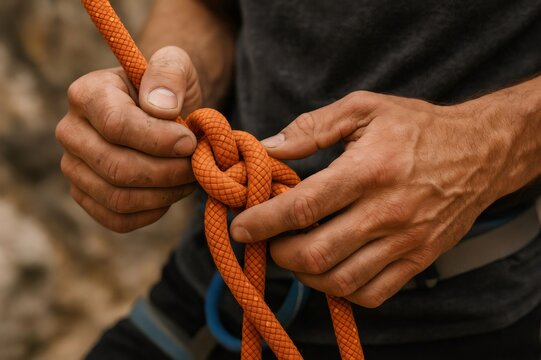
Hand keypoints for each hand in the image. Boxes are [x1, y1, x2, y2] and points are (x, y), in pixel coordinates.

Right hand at [56, 46, 200, 231]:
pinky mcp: (85, 195)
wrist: (162, 113)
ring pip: (118, 198)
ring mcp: (74, 167)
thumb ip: (169, 73)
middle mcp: (71, 132)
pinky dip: (152, 213)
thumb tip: (160, 109)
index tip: (190, 142)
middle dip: (168, 172)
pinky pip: (117, 219)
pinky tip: (170, 194)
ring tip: (189, 179)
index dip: (160, 140)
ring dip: (164, 194)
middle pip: (117, 167)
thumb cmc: (168, 89)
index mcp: (87, 94)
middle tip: (196, 166)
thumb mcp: (175, 65)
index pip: (117, 126)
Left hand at [231, 91, 507, 306]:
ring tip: (293, 254)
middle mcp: (388, 212)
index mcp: (369, 170)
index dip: (263, 221)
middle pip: (317, 253)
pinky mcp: (418, 259)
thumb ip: (311, 128)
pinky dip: (339, 290)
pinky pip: (371, 294)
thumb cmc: (417, 127)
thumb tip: (268, 147)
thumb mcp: (363, 109)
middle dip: (278, 253)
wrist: (480, 152)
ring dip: (304, 274)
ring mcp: (406, 241)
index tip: (240, 227)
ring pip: (340, 280)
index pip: (304, 207)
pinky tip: (328, 268)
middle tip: (266, 241)